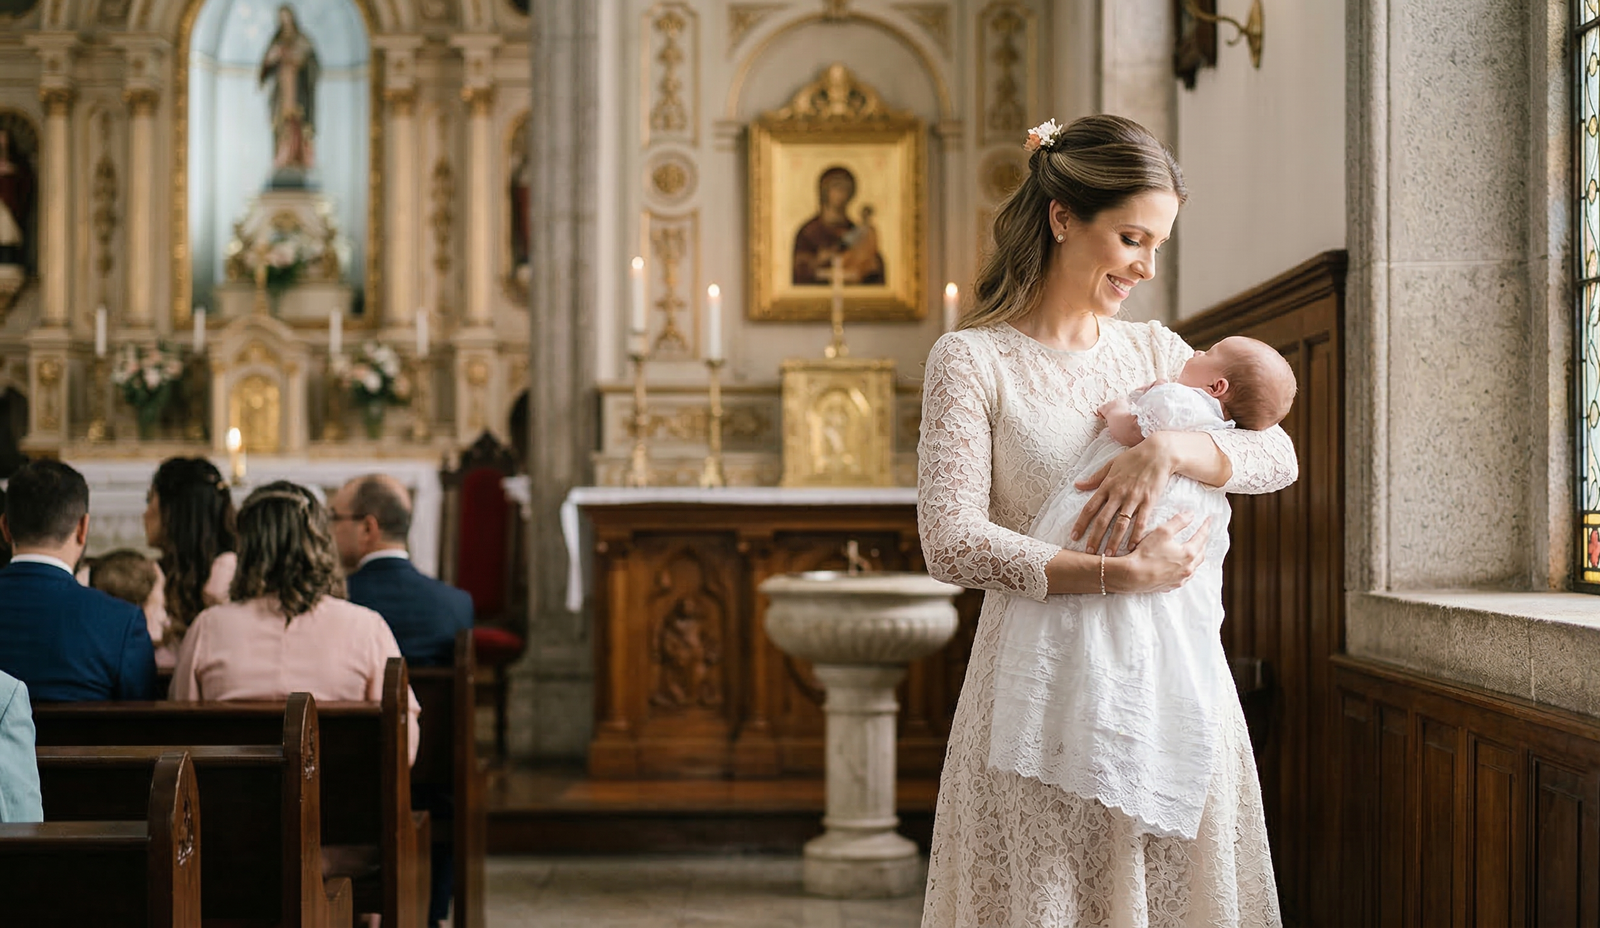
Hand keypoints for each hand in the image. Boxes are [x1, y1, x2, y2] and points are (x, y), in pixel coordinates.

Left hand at [1072, 433, 1176, 553]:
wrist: (1158, 453)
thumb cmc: (1133, 458)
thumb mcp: (1110, 465)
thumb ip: (1095, 478)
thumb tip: (1077, 485)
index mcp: (1107, 485)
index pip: (1090, 507)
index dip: (1081, 523)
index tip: (1074, 536)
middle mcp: (1118, 494)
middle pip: (1103, 520)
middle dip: (1095, 538)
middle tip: (1089, 554)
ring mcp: (1134, 499)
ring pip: (1121, 524)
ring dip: (1114, 541)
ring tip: (1109, 556)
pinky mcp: (1149, 501)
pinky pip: (1141, 522)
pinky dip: (1136, 536)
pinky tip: (1132, 548)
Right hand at [1117, 513, 1209, 592]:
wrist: (1133, 576)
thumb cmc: (1147, 554)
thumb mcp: (1162, 531)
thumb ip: (1179, 521)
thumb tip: (1191, 515)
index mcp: (1188, 553)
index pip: (1201, 537)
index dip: (1205, 527)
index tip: (1208, 520)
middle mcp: (1188, 568)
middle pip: (1201, 553)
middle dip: (1203, 542)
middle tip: (1203, 535)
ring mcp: (1180, 578)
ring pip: (1194, 567)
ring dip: (1196, 557)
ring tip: (1195, 550)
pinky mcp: (1171, 585)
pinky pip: (1184, 577)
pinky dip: (1187, 569)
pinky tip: (1183, 567)